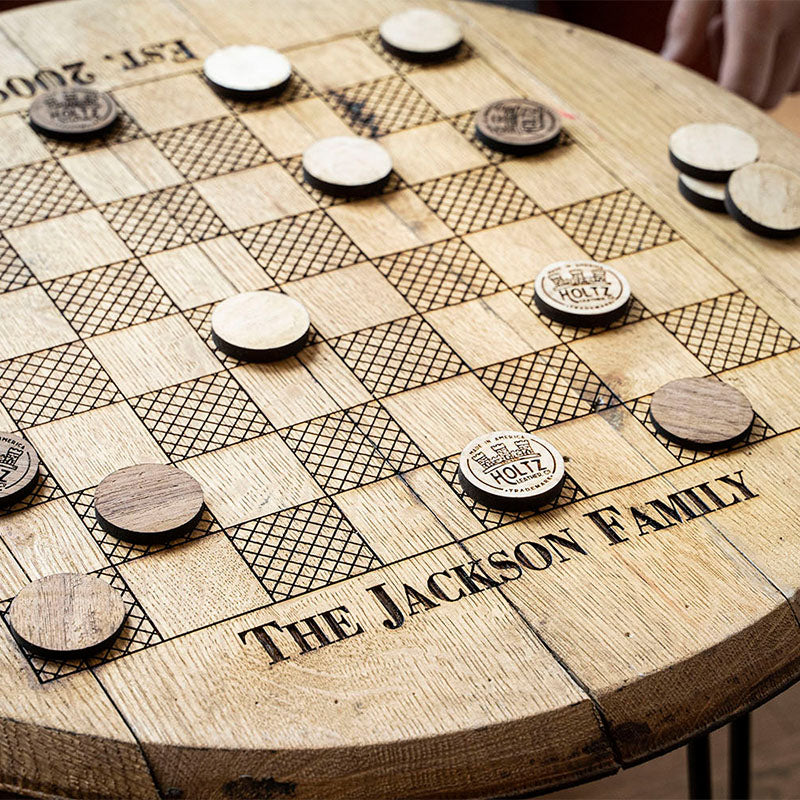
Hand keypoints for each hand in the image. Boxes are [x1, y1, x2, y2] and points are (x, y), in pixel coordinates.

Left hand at [662, 0, 799, 108]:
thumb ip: (686, 24)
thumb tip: (667, 67)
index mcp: (760, 12)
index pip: (742, 91)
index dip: (719, 105)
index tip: (697, 100)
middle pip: (767, 96)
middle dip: (738, 89)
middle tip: (719, 39)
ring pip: (793, 83)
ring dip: (768, 72)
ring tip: (748, 25)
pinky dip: (790, 57)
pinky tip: (775, 24)